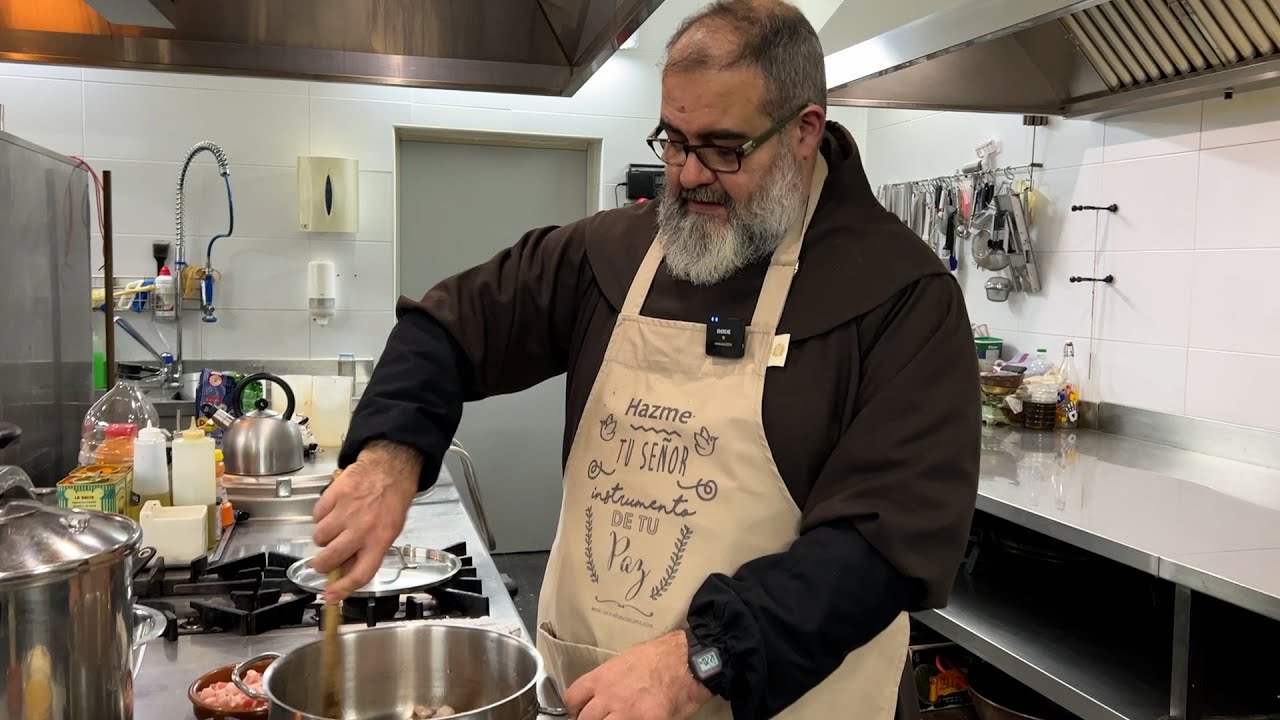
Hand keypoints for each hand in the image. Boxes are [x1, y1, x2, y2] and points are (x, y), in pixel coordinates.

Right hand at [311, 441, 421, 602]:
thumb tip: (345, 570)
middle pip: (330, 559)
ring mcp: (346, 512)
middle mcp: (362, 528)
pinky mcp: (334, 496)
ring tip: (335, 528)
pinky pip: (317, 516)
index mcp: (380, 540)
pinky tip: (333, 511)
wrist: (389, 468)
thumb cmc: (392, 500)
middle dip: (322, 564)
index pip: (360, 573)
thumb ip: (369, 551)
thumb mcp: (390, 531)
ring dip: (323, 538)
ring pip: (319, 538)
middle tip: (323, 561)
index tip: (330, 596)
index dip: (342, 589)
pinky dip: (321, 517)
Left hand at [565, 631, 711, 719]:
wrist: (687, 662)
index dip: (574, 709)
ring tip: (618, 719)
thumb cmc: (660, 657)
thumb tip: (600, 694)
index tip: (580, 712)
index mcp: (603, 677)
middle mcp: (609, 695)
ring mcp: (626, 712)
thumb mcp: (625, 660)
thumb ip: (609, 680)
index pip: (572, 698)